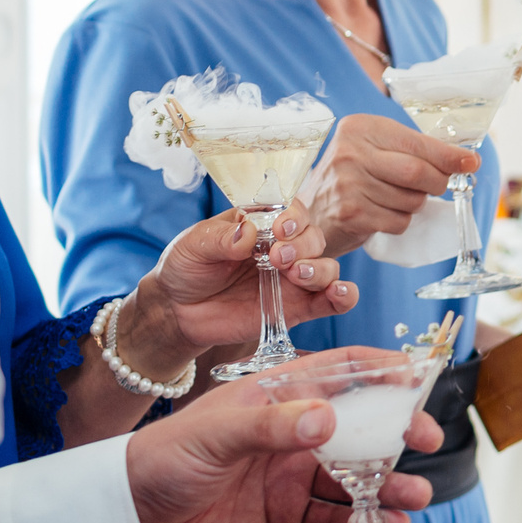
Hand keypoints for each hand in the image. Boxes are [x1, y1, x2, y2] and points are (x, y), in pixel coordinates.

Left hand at [121, 206, 358, 366]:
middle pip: (314, 237)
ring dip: (320, 269)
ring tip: (296, 275)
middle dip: (302, 245)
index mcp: (263, 225)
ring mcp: (292, 280)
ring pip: (327, 266)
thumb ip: (221, 238)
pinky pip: (331, 302)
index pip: (293, 211)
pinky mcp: (296, 309)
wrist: (177, 311)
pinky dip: (344, 296)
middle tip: (277, 257)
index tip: (280, 229)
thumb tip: (248, 233)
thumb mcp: (194, 245)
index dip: (294, 217)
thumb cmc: (186, 268)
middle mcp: (284, 249)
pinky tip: (340, 293)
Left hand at [125, 349, 444, 522]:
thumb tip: (327, 419)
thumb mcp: (214, 433)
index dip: (382, 370)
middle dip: (398, 434)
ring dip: (389, 486)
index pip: (341, 372)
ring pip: (356, 478)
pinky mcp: (286, 519)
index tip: (417, 379)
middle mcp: (293, 432)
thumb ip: (272, 426)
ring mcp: (291, 476)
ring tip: (415, 497)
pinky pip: (335, 520)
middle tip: (427, 442)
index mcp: (278, 395)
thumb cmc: (160, 459)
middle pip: (361, 427)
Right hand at [305, 113, 480, 253]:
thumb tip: (467, 160)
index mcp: (359, 128)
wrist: (310, 213)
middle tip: (440, 185)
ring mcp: (348, 185)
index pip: (417, 143)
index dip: (450, 156)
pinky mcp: (352, 215)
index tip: (472, 162)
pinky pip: (399, 221)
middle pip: (418, 172)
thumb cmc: (352, 177)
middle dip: (438, 182)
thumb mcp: (374, 150)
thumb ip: (414, 150)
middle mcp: (350, 153)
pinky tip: (383, 214)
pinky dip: (401, 221)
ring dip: (416, 204)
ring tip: (396, 198)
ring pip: (412, 199)